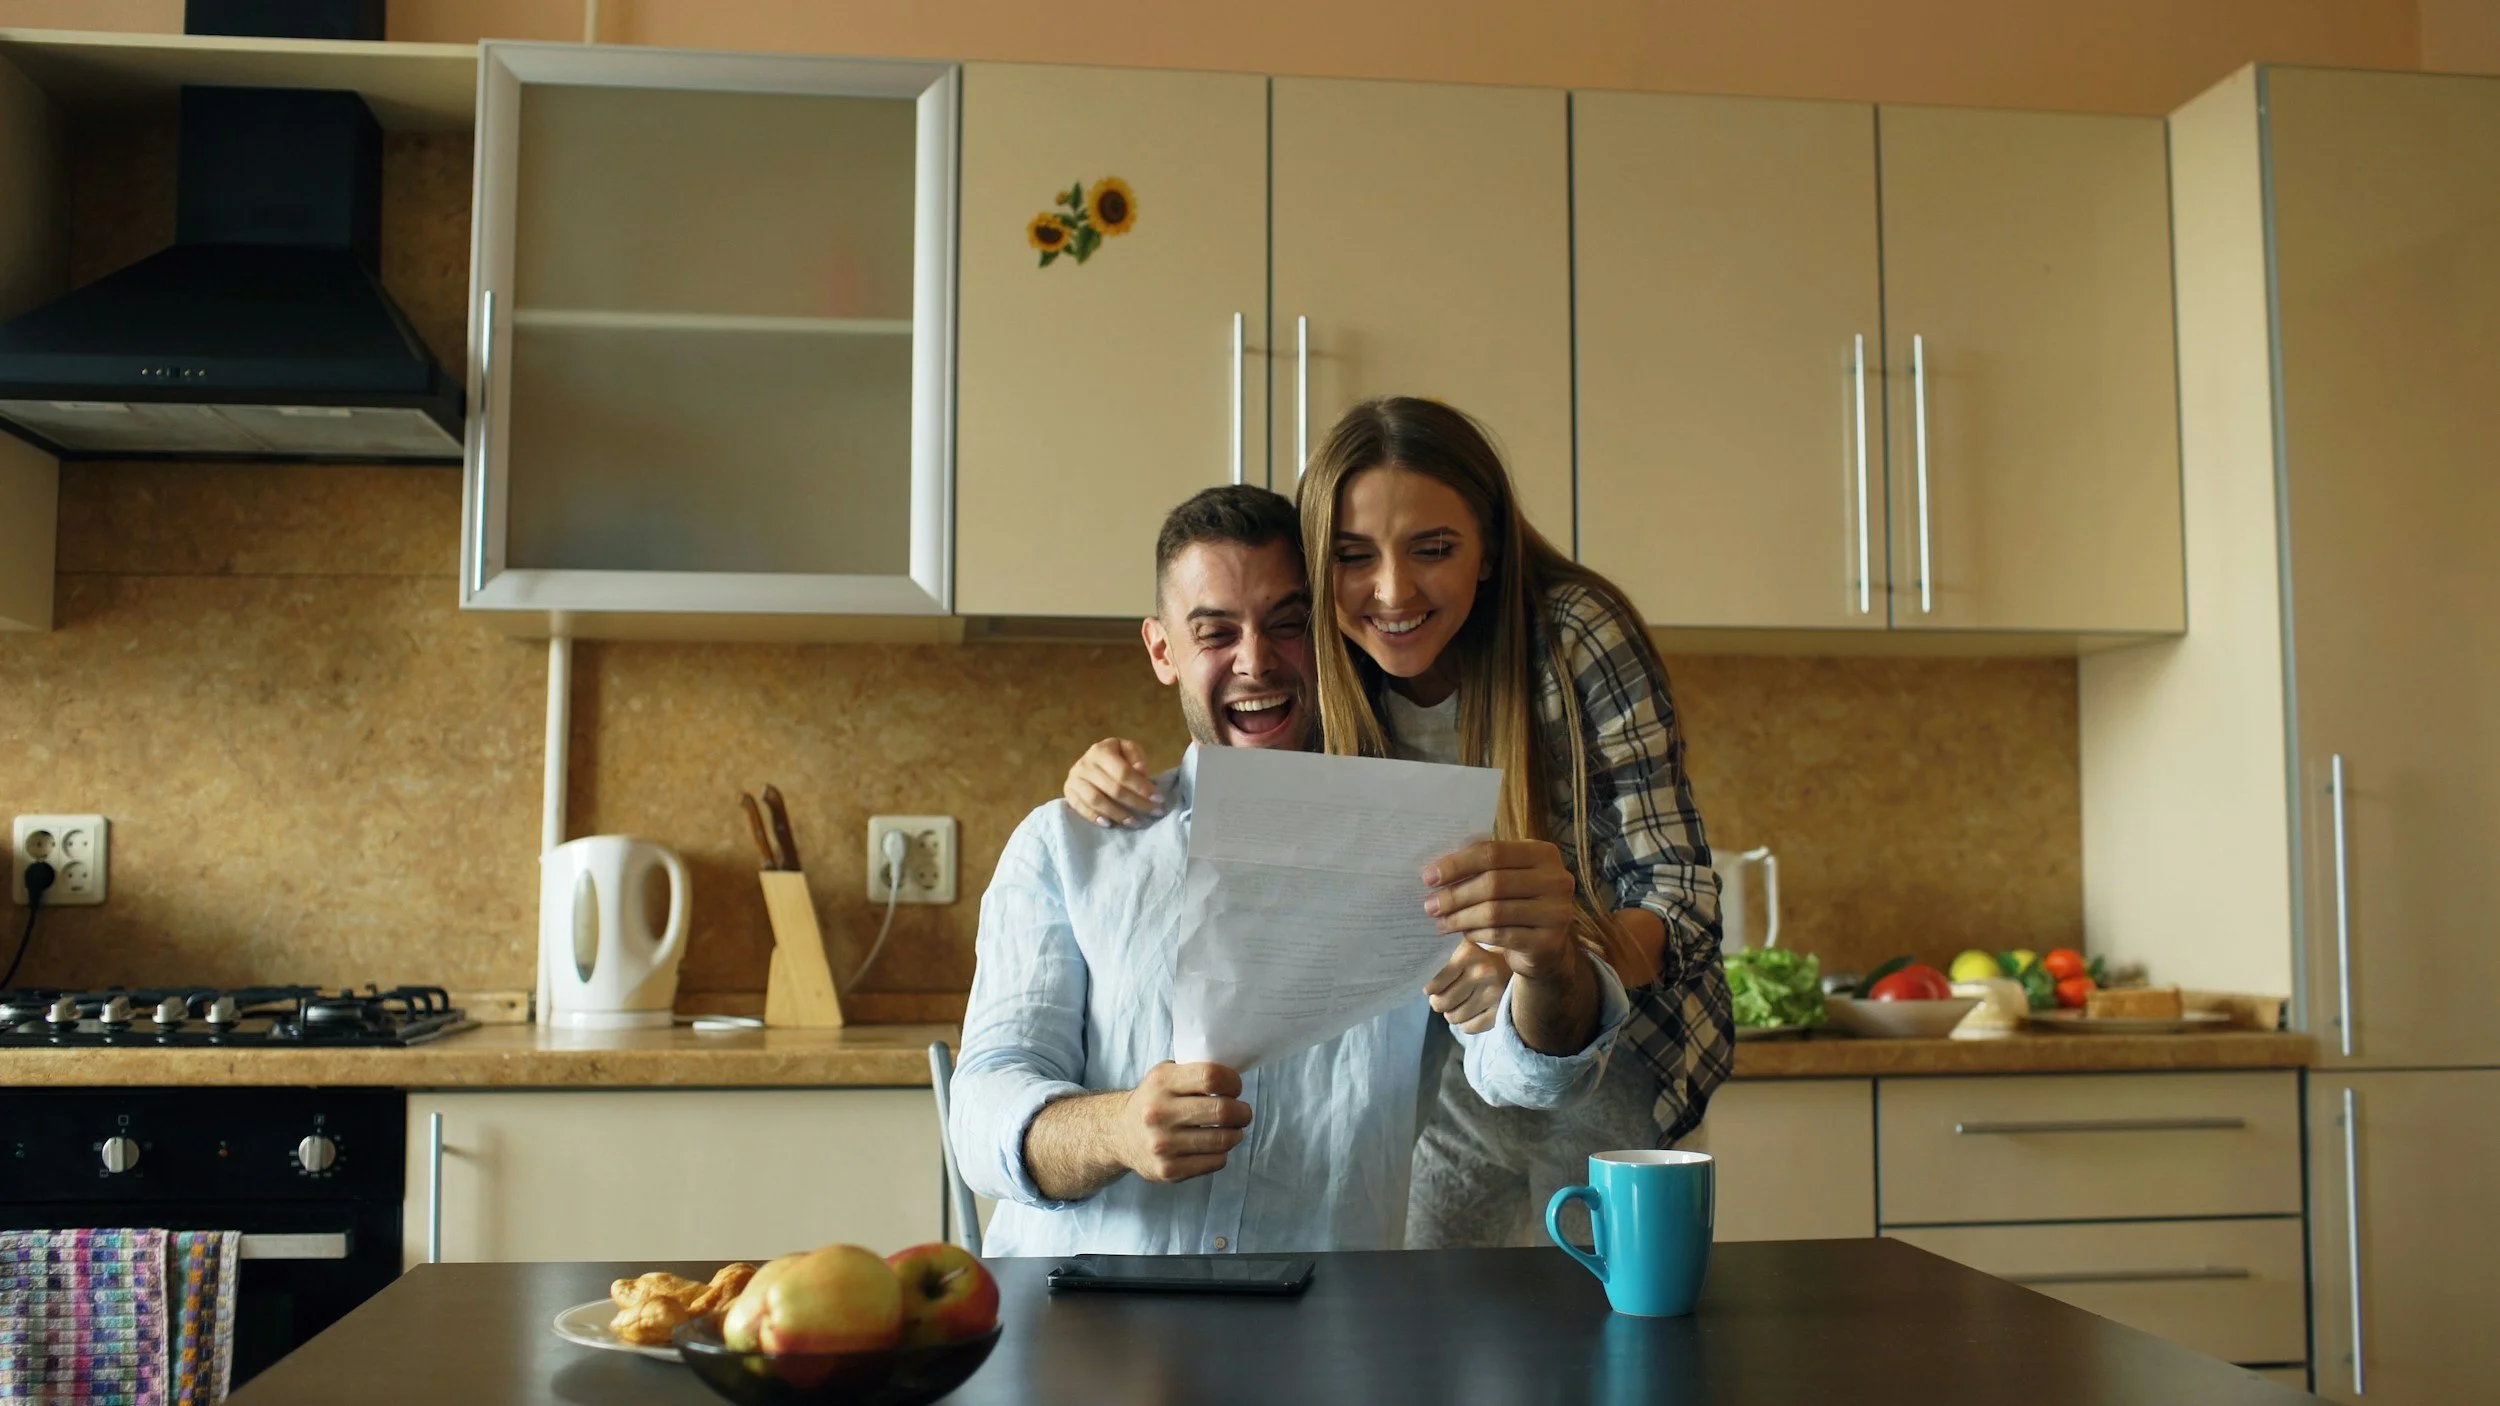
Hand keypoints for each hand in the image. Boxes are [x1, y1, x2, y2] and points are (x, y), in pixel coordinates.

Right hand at [1063, 738, 1162, 827]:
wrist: (1090, 762)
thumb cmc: (1115, 757)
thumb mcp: (1128, 750)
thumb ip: (1136, 757)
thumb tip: (1141, 771)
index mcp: (1101, 751)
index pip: (1123, 772)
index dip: (1142, 787)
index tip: (1159, 799)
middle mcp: (1085, 764)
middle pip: (1113, 789)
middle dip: (1136, 803)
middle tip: (1154, 813)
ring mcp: (1074, 779)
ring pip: (1097, 801)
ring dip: (1118, 814)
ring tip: (1135, 823)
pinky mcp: (1068, 792)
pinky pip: (1081, 808)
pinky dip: (1095, 818)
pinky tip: (1110, 825)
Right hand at [1115, 1062, 1251, 1183]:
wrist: (1121, 1135)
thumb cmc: (1155, 1100)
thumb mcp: (1166, 1075)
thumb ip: (1195, 1071)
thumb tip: (1235, 1079)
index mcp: (1161, 1082)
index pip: (1211, 1077)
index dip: (1233, 1082)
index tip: (1235, 1088)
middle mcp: (1158, 1113)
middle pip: (1222, 1110)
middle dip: (1242, 1112)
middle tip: (1243, 1112)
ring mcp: (1163, 1144)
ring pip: (1223, 1139)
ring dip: (1236, 1134)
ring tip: (1232, 1130)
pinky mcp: (1169, 1169)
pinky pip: (1216, 1162)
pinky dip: (1222, 1153)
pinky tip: (1214, 1146)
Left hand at [1422, 840, 1583, 986]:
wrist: (1546, 946)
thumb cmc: (1519, 902)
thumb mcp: (1508, 876)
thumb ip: (1482, 867)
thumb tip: (1436, 871)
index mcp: (1543, 853)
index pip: (1493, 852)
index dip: (1458, 864)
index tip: (1429, 877)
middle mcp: (1556, 880)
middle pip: (1493, 882)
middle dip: (1455, 894)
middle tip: (1430, 905)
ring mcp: (1556, 912)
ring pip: (1495, 911)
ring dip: (1461, 917)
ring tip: (1441, 922)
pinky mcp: (1548, 941)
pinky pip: (1501, 936)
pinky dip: (1477, 934)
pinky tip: (1464, 933)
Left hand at [1424, 937, 1506, 1033]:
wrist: (1514, 963)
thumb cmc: (1478, 958)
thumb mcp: (1462, 951)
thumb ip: (1442, 962)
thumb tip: (1422, 984)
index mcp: (1467, 954)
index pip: (1435, 984)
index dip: (1430, 990)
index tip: (1431, 989)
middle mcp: (1482, 972)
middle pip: (1442, 1003)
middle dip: (1439, 1003)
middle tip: (1444, 998)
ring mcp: (1494, 993)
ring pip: (1455, 1017)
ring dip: (1452, 1014)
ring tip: (1459, 1004)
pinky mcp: (1501, 1010)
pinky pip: (1470, 1027)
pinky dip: (1466, 1024)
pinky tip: (1470, 1013)